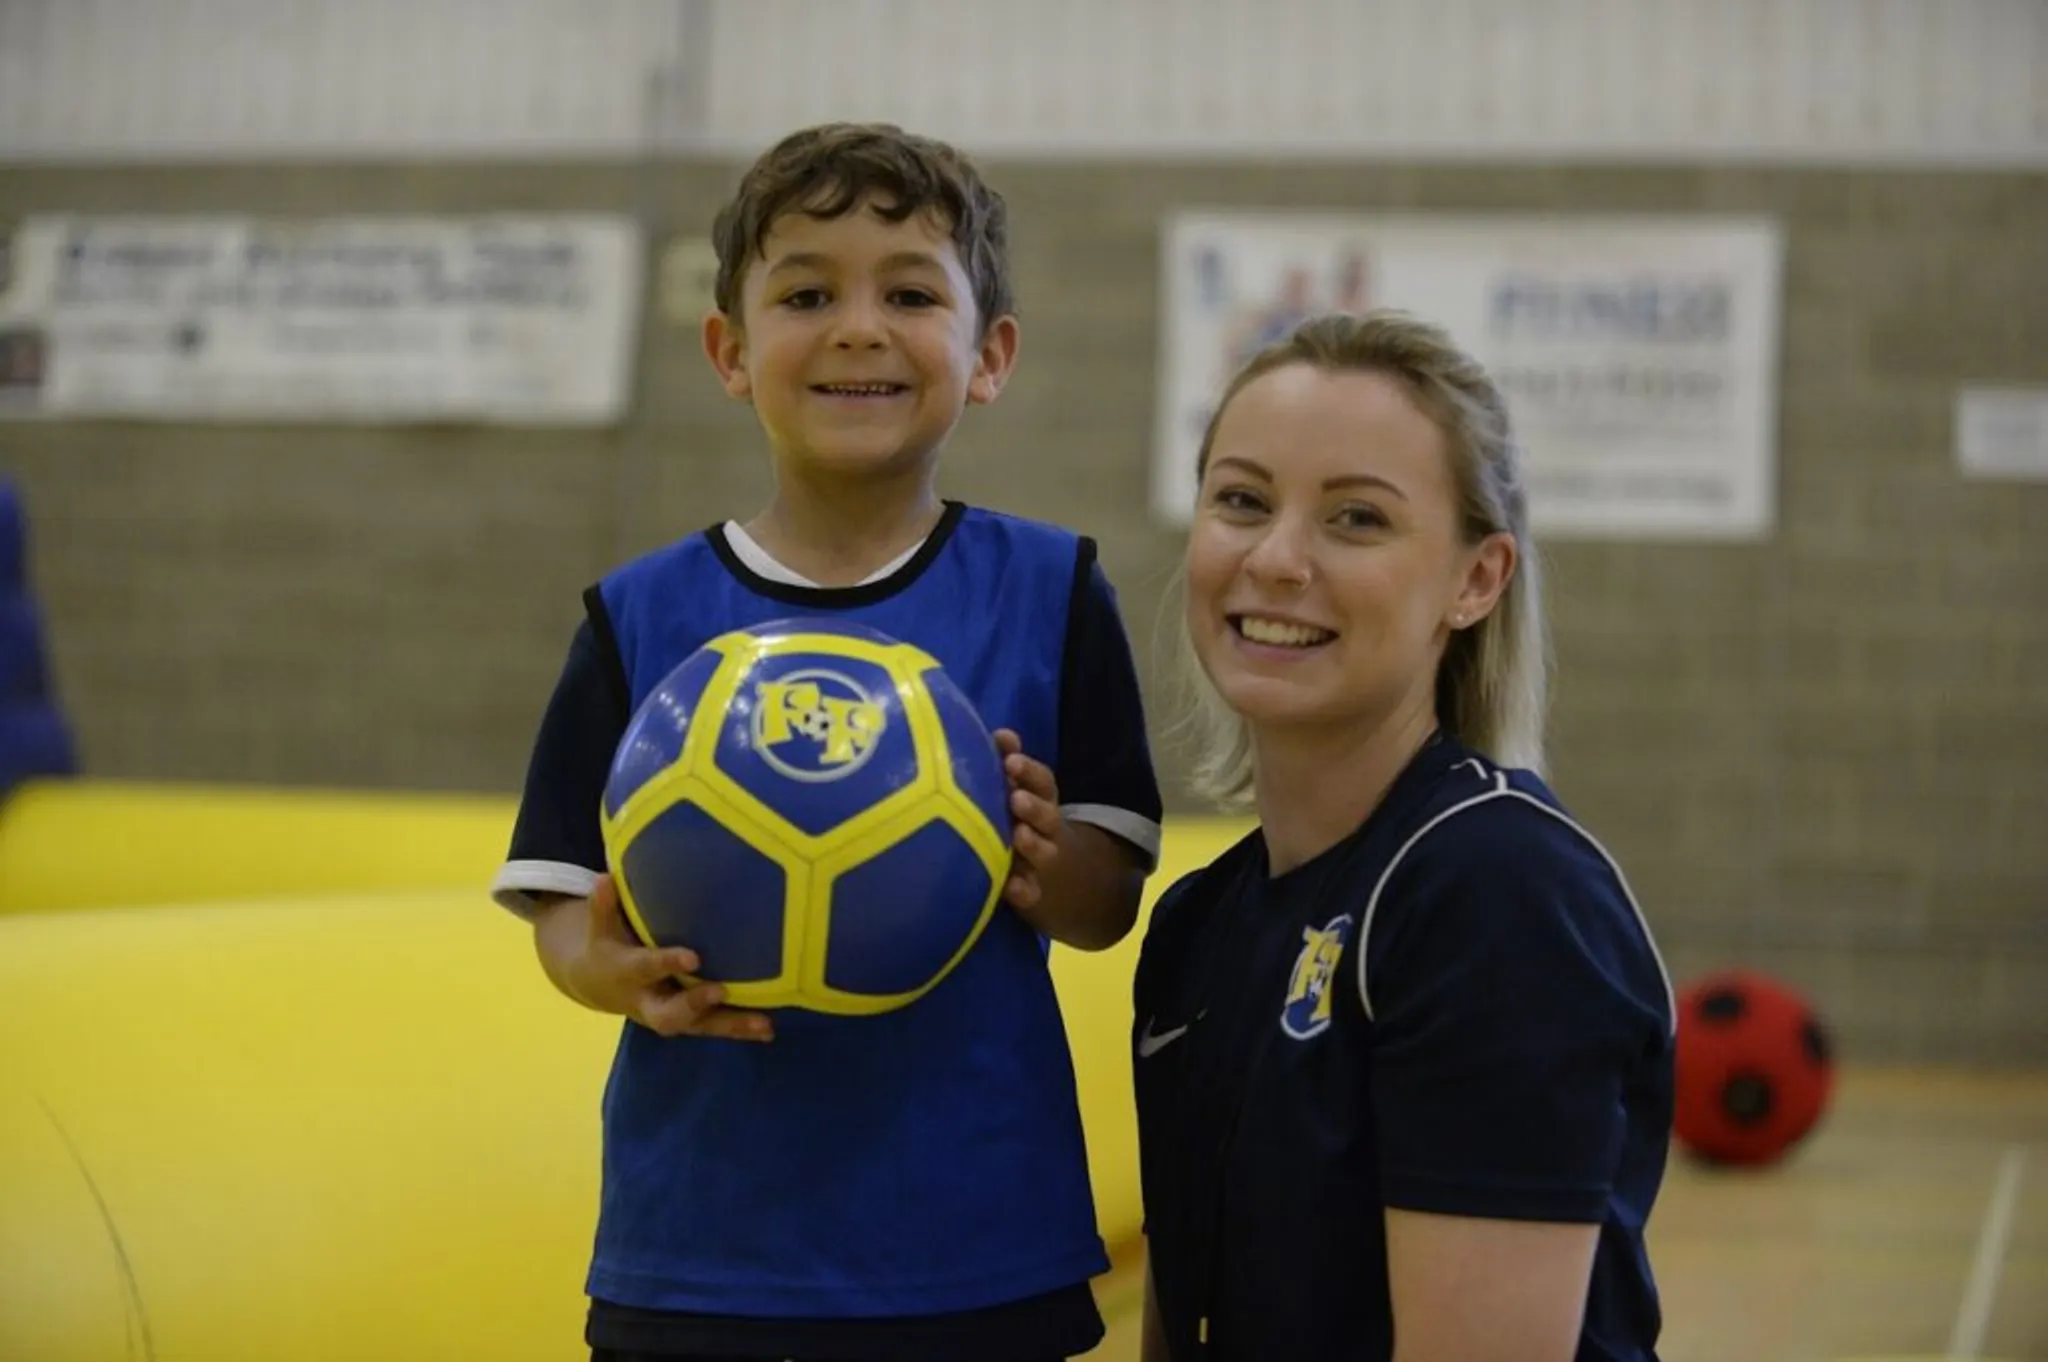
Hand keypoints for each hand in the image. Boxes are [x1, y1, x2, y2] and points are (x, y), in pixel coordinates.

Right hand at [548, 874, 774, 1041]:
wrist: (598, 985)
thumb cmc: (607, 945)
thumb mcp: (600, 926)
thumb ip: (604, 906)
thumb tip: (605, 879)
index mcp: (627, 974)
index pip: (647, 968)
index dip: (667, 963)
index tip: (693, 957)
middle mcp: (649, 1001)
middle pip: (669, 1014)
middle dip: (695, 1004)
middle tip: (720, 991)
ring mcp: (671, 1014)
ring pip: (700, 1026)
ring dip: (731, 1025)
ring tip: (764, 1024)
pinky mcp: (689, 1021)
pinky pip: (714, 1027)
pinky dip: (740, 1029)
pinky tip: (768, 1030)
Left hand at [993, 728, 1062, 911]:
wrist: (1063, 881)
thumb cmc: (1028, 825)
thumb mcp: (1024, 795)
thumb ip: (1011, 764)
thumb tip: (1000, 733)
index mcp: (1043, 802)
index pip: (1043, 782)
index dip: (1029, 771)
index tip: (1011, 760)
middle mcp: (1047, 831)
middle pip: (1047, 816)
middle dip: (1033, 807)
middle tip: (1016, 798)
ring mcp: (1043, 863)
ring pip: (1043, 852)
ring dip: (1033, 844)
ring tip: (1019, 835)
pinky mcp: (1033, 894)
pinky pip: (1030, 894)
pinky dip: (1023, 890)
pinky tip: (1012, 886)